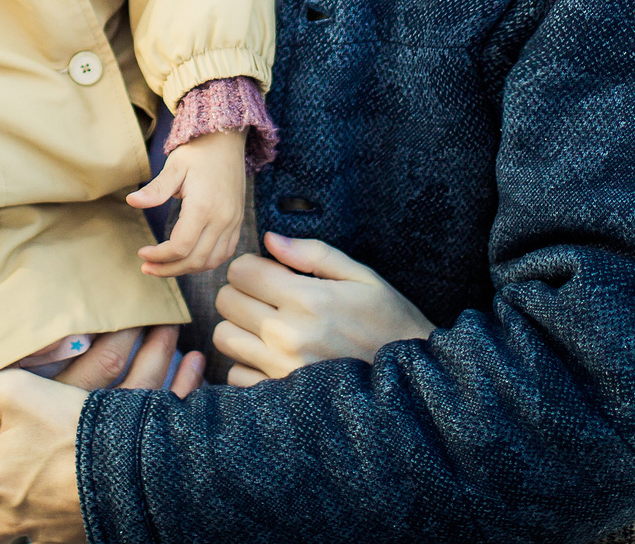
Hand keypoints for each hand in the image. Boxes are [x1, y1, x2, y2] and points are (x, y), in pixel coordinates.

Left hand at [0, 333, 199, 541]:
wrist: (129, 460)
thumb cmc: (67, 425)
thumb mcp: (19, 389)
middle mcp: (12, 516)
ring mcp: (44, 531)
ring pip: (15, 542)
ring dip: (11, 529)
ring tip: (19, 509)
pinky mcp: (74, 536)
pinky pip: (53, 539)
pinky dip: (50, 528)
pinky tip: (59, 507)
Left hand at [123, 128, 244, 275]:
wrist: (226, 140)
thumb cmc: (197, 152)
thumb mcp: (174, 167)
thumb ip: (155, 189)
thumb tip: (132, 201)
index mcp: (203, 207)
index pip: (180, 247)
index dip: (159, 256)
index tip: (142, 253)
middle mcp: (222, 218)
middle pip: (195, 260)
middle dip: (169, 269)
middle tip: (147, 267)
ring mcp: (232, 222)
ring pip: (211, 261)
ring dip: (187, 269)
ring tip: (165, 266)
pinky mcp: (237, 222)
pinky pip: (224, 253)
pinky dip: (206, 262)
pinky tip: (188, 258)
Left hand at [212, 232, 435, 384]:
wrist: (410, 381)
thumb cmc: (389, 321)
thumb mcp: (362, 277)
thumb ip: (313, 254)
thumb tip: (270, 239)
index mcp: (308, 299)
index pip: (241, 271)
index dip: (252, 265)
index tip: (270, 272)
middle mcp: (288, 335)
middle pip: (226, 301)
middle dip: (242, 291)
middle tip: (267, 296)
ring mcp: (280, 369)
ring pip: (224, 337)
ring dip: (240, 327)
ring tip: (268, 325)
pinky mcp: (279, 395)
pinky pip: (235, 375)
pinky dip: (246, 363)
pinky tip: (271, 356)